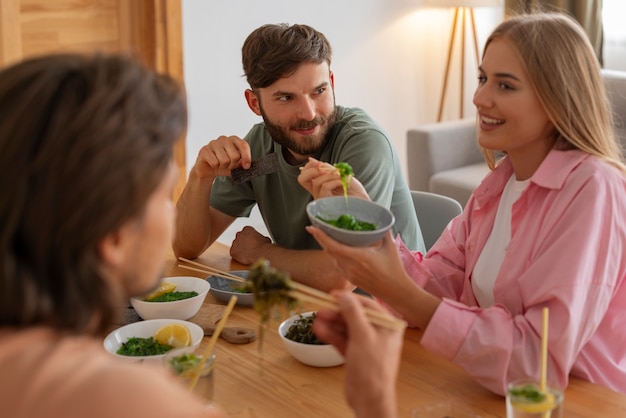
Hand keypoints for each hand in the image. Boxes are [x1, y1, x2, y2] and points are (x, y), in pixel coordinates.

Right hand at [191, 135, 251, 178]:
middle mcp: (224, 139)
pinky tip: (212, 164)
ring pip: (225, 160)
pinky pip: (215, 162)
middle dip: (232, 165)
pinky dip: (215, 167)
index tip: (246, 167)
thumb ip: (242, 163)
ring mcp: (213, 143)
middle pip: (235, 156)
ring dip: (223, 166)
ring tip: (220, 164)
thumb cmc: (224, 165)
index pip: (243, 145)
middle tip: (228, 165)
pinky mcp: (205, 150)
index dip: (246, 157)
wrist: (208, 169)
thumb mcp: (236, 164)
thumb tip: (247, 165)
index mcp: (234, 139)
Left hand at [229, 226, 271, 264]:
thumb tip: (263, 240)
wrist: (260, 254)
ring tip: (247, 253)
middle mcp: (239, 234)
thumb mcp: (265, 239)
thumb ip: (261, 237)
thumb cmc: (264, 246)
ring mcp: (235, 242)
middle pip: (240, 237)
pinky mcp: (232, 251)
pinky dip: (237, 255)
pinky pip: (234, 253)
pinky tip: (244, 257)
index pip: (246, 231)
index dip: (250, 237)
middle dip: (243, 241)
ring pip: (236, 245)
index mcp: (247, 229)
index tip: (252, 241)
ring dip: (240, 248)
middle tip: (249, 247)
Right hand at [297, 157, 369, 199]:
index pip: (304, 175)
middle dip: (312, 169)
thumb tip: (310, 159)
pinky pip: (325, 187)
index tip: (320, 163)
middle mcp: (317, 193)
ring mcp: (321, 199)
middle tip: (325, 168)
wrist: (365, 204)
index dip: (309, 166)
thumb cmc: (355, 192)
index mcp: (319, 187)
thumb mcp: (339, 175)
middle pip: (301, 179)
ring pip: (317, 181)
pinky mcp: (326, 203)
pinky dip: (334, 181)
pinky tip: (342, 182)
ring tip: (341, 176)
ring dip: (330, 175)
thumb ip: (326, 168)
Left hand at [306, 227, 408, 298]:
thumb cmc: (394, 268)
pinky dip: (335, 255)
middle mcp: (350, 266)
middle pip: (329, 251)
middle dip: (321, 239)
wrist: (395, 291)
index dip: (321, 236)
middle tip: (315, 228)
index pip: (333, 246)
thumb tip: (382, 217)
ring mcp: (349, 274)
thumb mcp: (390, 246)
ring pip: (333, 258)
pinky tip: (338, 249)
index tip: (311, 228)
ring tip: (326, 236)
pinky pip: (338, 264)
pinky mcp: (350, 279)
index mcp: (358, 257)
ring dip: (328, 247)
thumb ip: (384, 231)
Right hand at [313, 292, 402, 417]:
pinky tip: (319, 330)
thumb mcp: (362, 335)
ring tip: (317, 319)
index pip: (367, 305)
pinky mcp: (355, 355)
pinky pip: (343, 340)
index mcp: (388, 326)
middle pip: (355, 316)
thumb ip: (353, 313)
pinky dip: (332, 335)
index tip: (332, 295)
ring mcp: (366, 344)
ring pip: (347, 328)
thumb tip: (344, 295)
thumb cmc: (371, 366)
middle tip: (321, 309)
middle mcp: (378, 333)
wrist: (369, 399)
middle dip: (338, 313)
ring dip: (332, 324)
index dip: (349, 299)